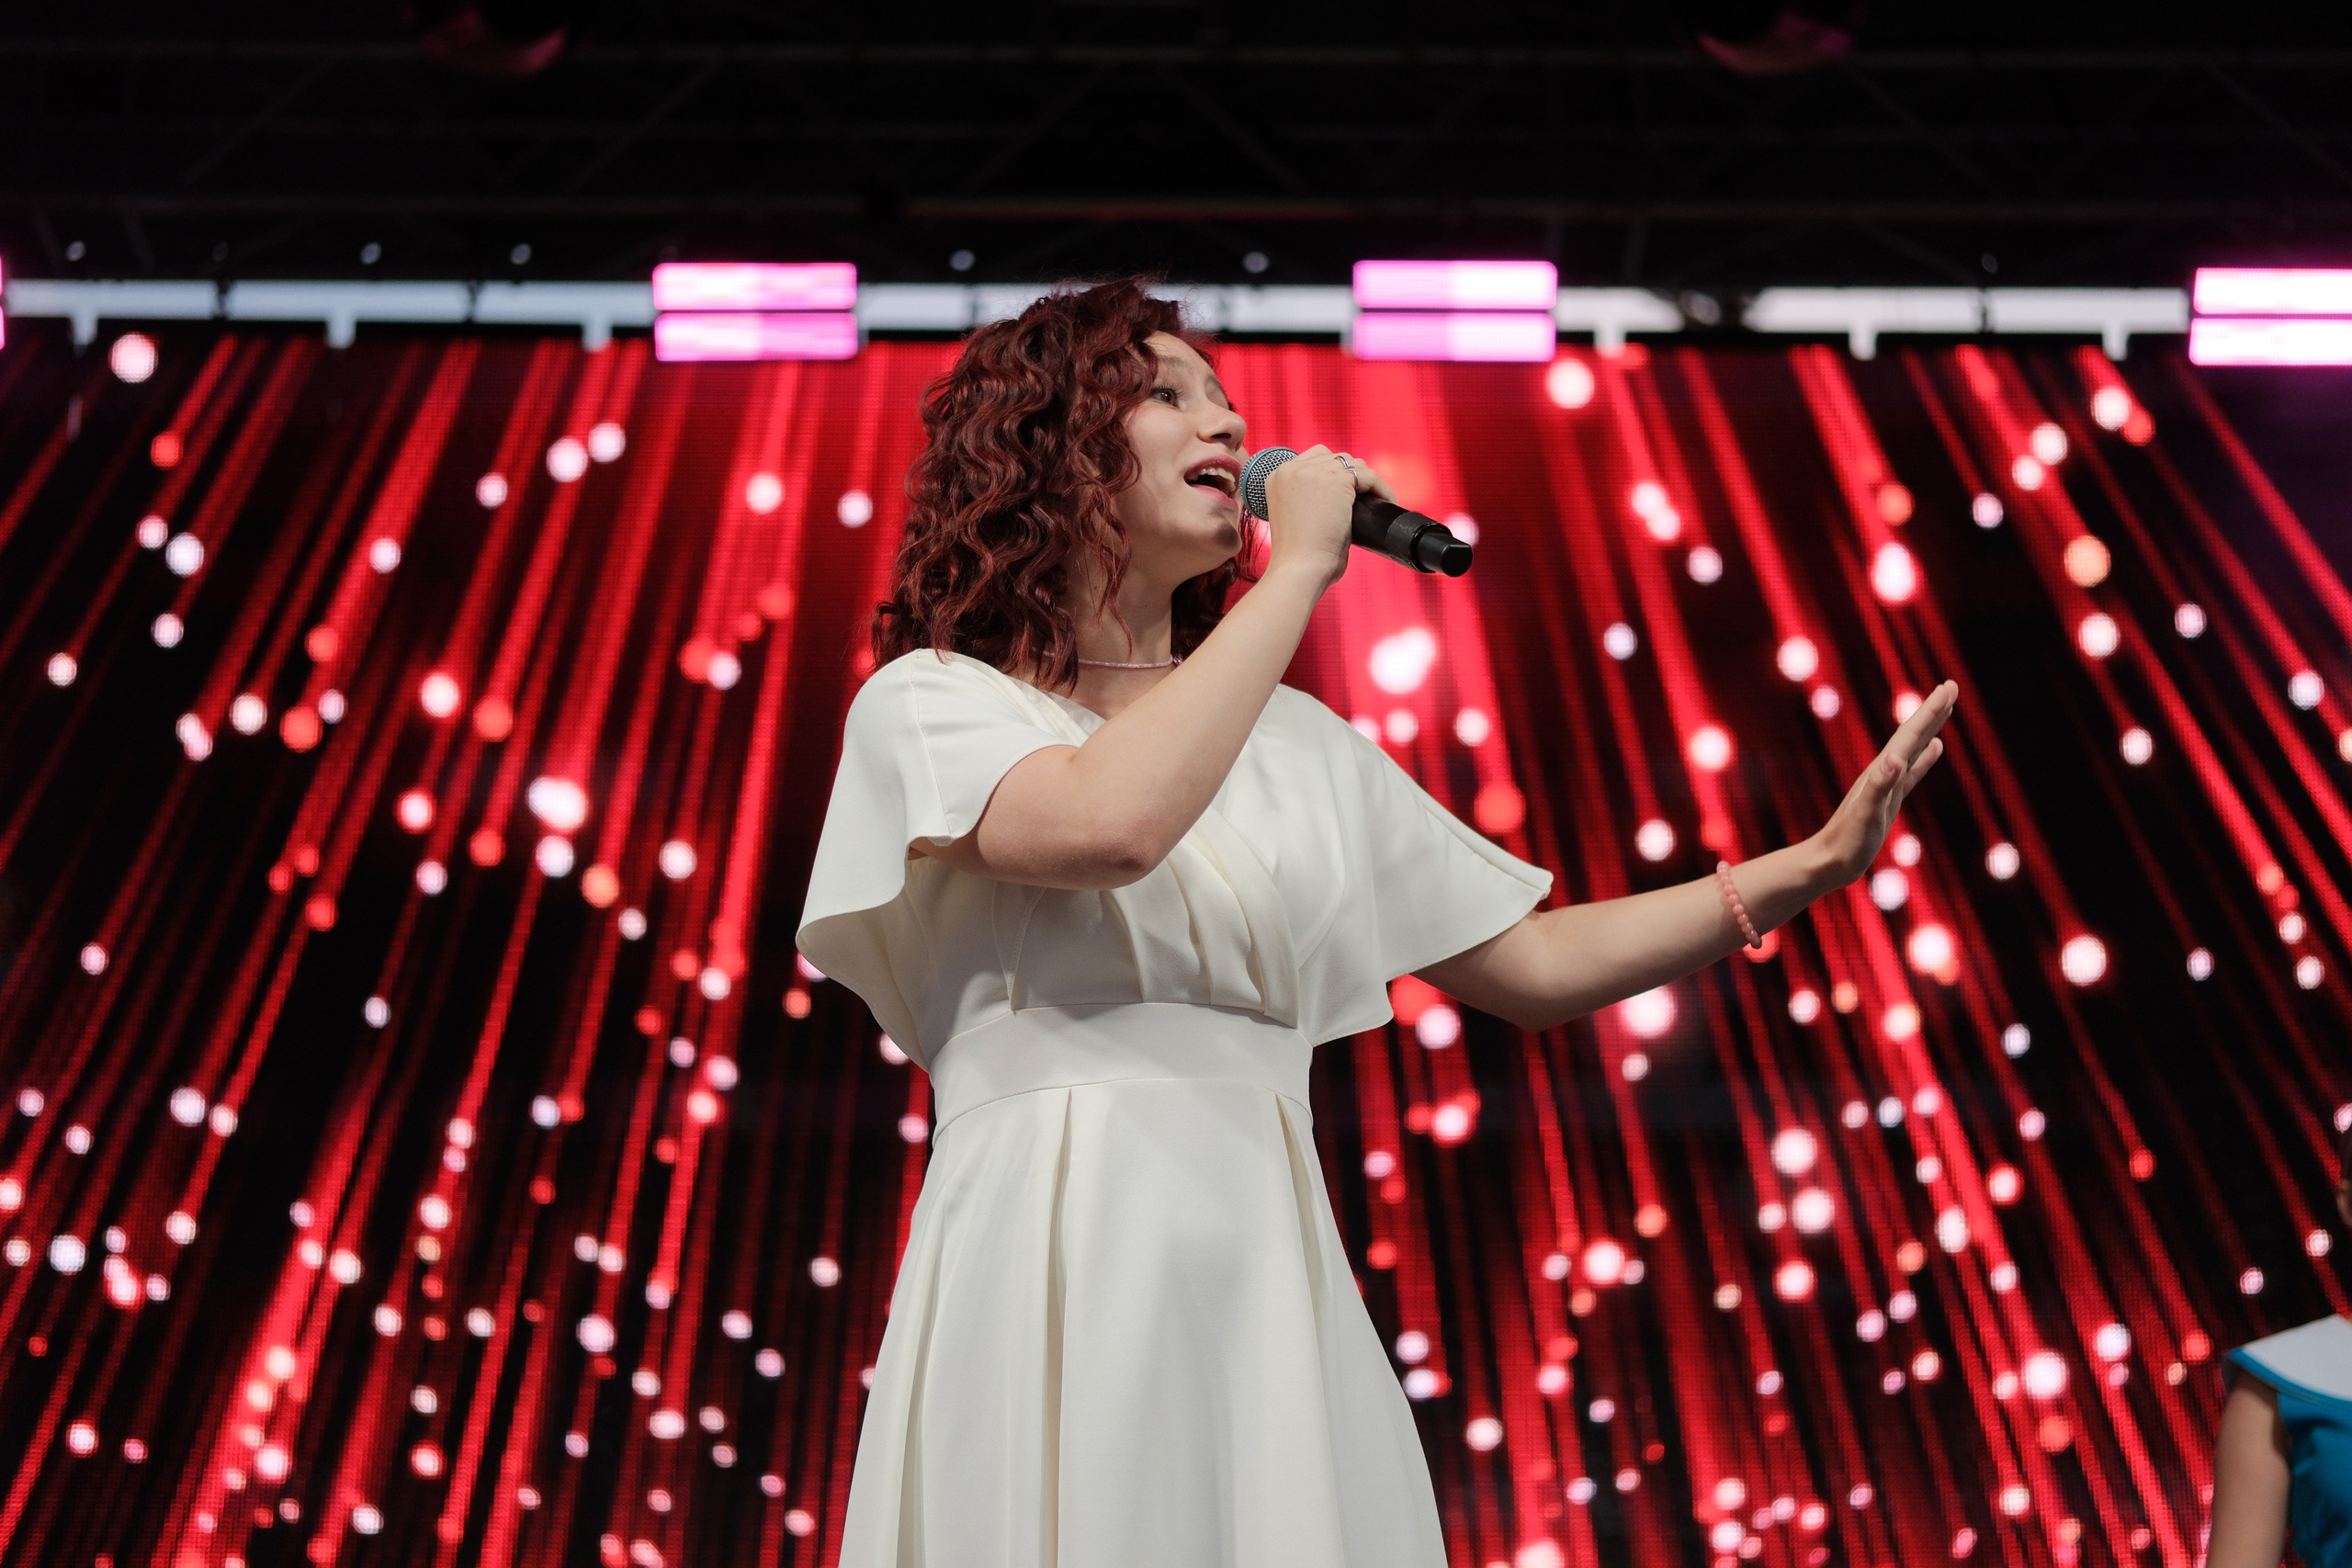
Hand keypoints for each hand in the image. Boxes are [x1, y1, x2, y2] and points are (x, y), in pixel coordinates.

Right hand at [1257, 446, 1394, 591]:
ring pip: (1353, 464)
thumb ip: (1308, 499)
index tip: (1347, 492)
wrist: (1299, 568)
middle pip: (1334, 457)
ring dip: (1367, 481)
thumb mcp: (1295, 517)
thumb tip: (1340, 497)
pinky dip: (1381, 488)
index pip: (1314, 459)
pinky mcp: (1336, 480)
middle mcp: (1292, 469)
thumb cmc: (1298, 556)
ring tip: (1377, 501)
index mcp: (1278, 477)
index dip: (1333, 473)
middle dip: (1351, 476)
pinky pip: (1368, 476)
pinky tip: (1386, 502)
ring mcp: (1314, 472)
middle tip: (1364, 498)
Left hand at [1810, 680, 1956, 887]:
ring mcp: (1887, 784)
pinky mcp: (1890, 799)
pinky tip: (1935, 748)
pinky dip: (1925, 757)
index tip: (1948, 687)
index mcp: (1881, 771)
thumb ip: (1879, 787)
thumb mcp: (1865, 815)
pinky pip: (1912, 771)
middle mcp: (1884, 772)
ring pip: (1914, 748)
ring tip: (1945, 709)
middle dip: (1933, 711)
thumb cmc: (1846, 842)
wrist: (1828, 861)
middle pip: (1913, 734)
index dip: (1930, 711)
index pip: (1910, 735)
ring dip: (1930, 728)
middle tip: (1951, 686)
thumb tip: (1895, 759)